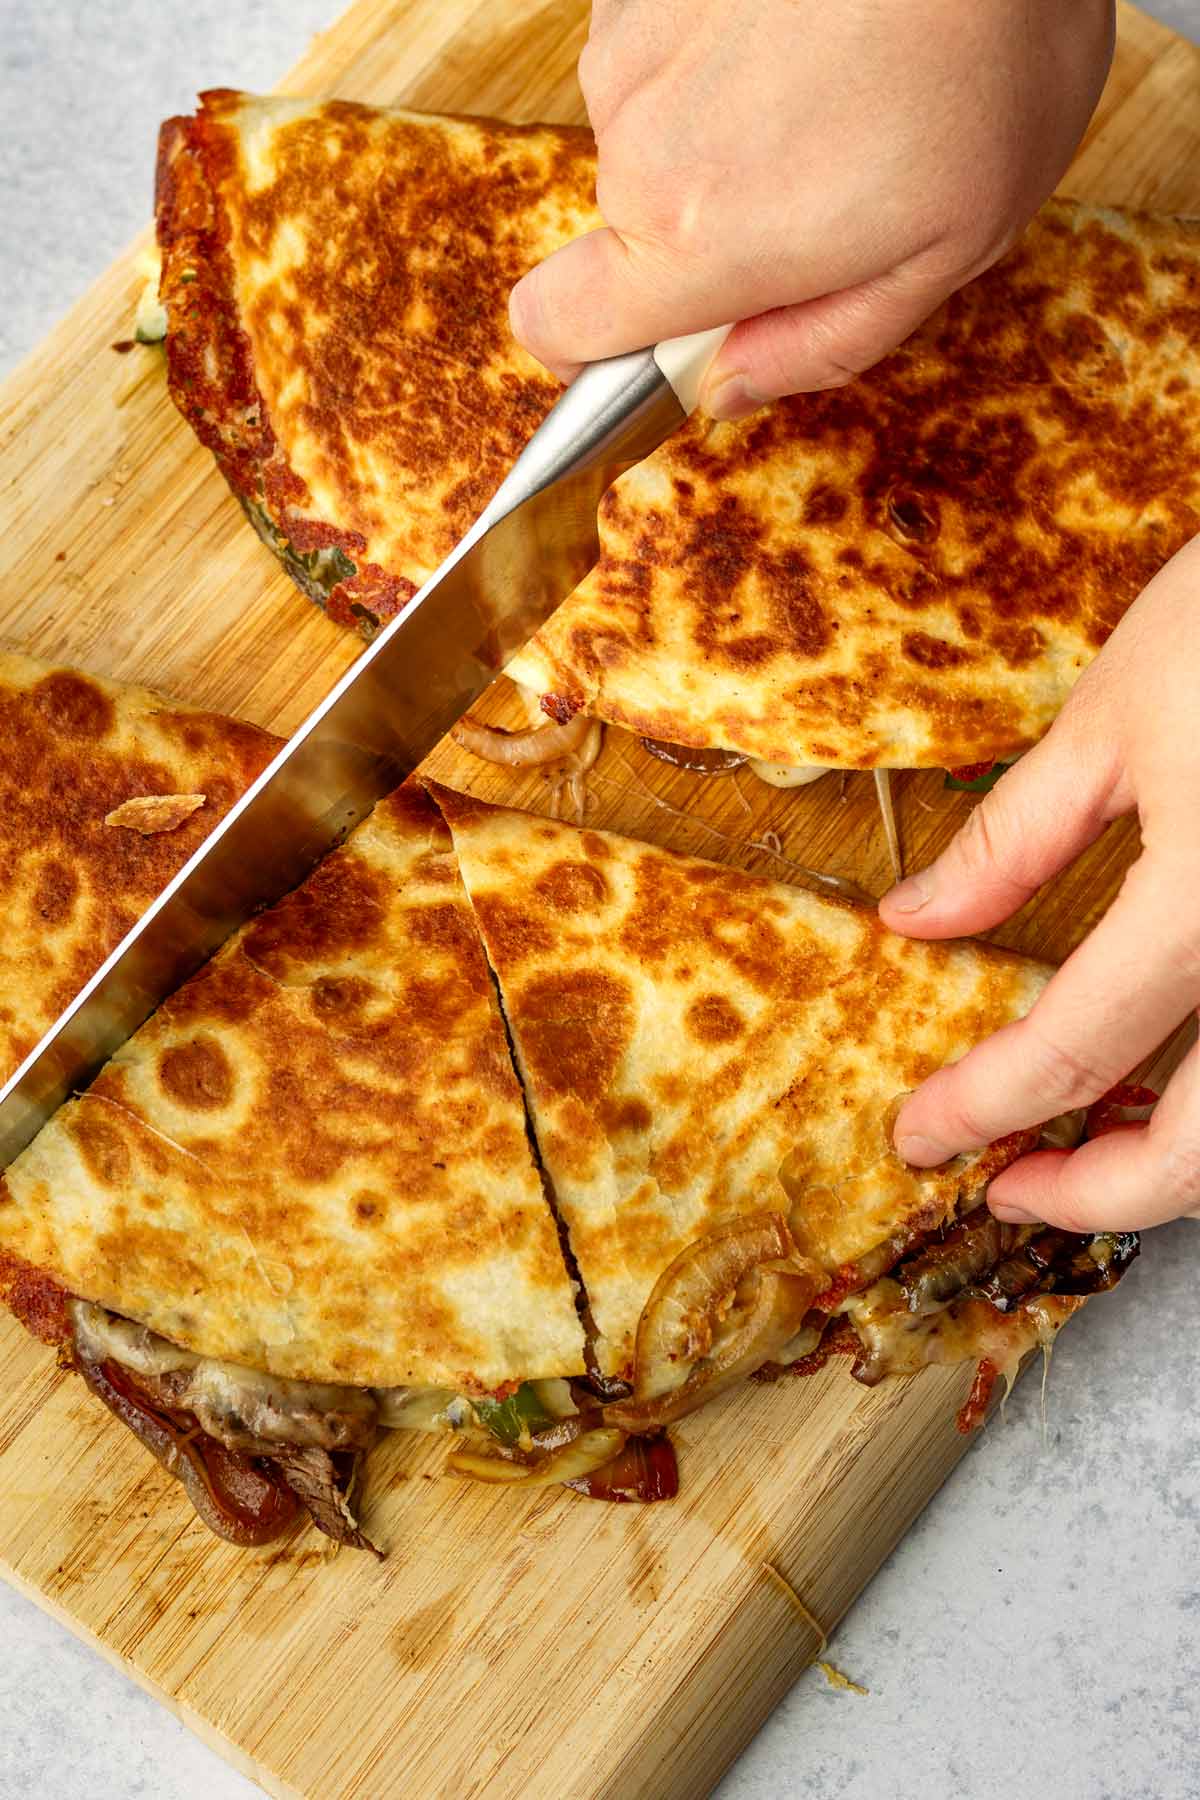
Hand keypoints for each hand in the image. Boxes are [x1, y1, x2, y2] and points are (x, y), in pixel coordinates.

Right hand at [510, 0, 1113, 415]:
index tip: (667, 332)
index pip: (552, 328)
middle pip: (625, 229)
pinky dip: (717, 50)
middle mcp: (636, 141)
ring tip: (829, 82)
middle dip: (707, 226)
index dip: (596, 349)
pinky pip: (658, 49)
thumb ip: (820, 345)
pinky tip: (802, 24)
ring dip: (719, 128)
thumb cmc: (995, 63)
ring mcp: (631, 43)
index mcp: (697, 240)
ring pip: (645, 132)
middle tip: (824, 178)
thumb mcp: (947, 255)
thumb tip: (724, 388)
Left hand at [879, 534, 1199, 1234]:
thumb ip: (1012, 841)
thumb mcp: (1116, 714)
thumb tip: (913, 922)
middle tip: (1010, 1182)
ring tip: (1095, 1139)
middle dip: (1092, 1196)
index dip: (976, 1111)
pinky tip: (1190, 1069)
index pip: (1067, 1054)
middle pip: (1199, 1157)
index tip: (920, 1134)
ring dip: (1176, 1162)